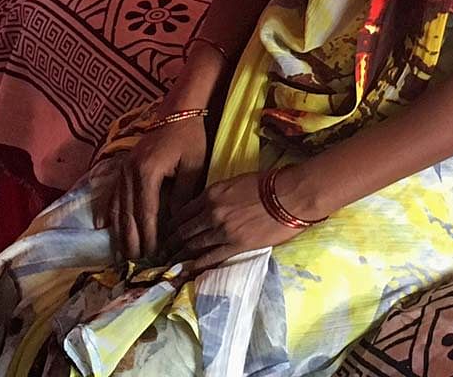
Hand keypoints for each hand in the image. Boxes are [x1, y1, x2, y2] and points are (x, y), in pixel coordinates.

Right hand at [106, 117, 208, 263]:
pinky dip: (106, 211)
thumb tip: (174, 223)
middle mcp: (129, 173)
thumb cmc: (189, 138)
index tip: (152, 255)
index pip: (147, 213)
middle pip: (128, 214)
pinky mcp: (122, 168)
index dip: (149, 236)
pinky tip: (100, 226)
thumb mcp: (192, 167)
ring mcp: (122, 170)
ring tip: (121, 254)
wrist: (177, 111)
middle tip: (135, 264)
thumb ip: (182, 195)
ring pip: (117, 207)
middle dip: (131, 240)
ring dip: (119, 231)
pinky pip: (111, 193)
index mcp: (147, 173)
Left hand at [171, 172, 305, 270]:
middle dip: (170, 243)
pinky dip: (195, 266)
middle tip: (162, 253)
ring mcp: (222, 231)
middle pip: (183, 231)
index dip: (172, 226)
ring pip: (192, 246)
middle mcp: (211, 213)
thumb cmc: (268, 183)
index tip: (167, 233)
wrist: (290, 195)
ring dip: (178, 256)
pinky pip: (210, 258)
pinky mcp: (236, 245)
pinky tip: (186, 272)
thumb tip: (208, 206)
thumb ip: (218, 195)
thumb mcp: (235, 182)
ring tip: (169, 265)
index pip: (182, 213)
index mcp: (211, 194)